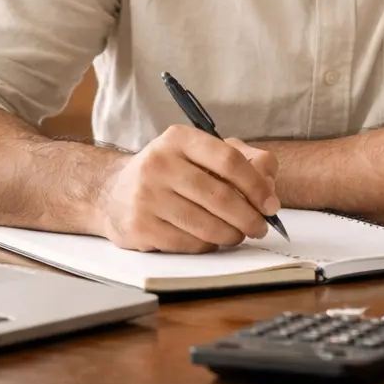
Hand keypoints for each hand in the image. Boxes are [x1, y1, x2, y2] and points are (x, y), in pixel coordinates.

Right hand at [98, 124, 280, 252]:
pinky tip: (211, 239)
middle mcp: (159, 164)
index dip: (257, 185)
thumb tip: (270, 183)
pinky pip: (187, 243)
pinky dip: (207, 245)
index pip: (229, 160)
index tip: (271, 204)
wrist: (112, 192)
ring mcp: (146, 196)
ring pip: (206, 224)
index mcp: (179, 139)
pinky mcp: (139, 226)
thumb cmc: (170, 173)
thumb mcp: (200, 153)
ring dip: (232, 234)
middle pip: (220, 196)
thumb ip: (242, 159)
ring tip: (239, 234)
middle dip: (249, 217)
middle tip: (261, 227)